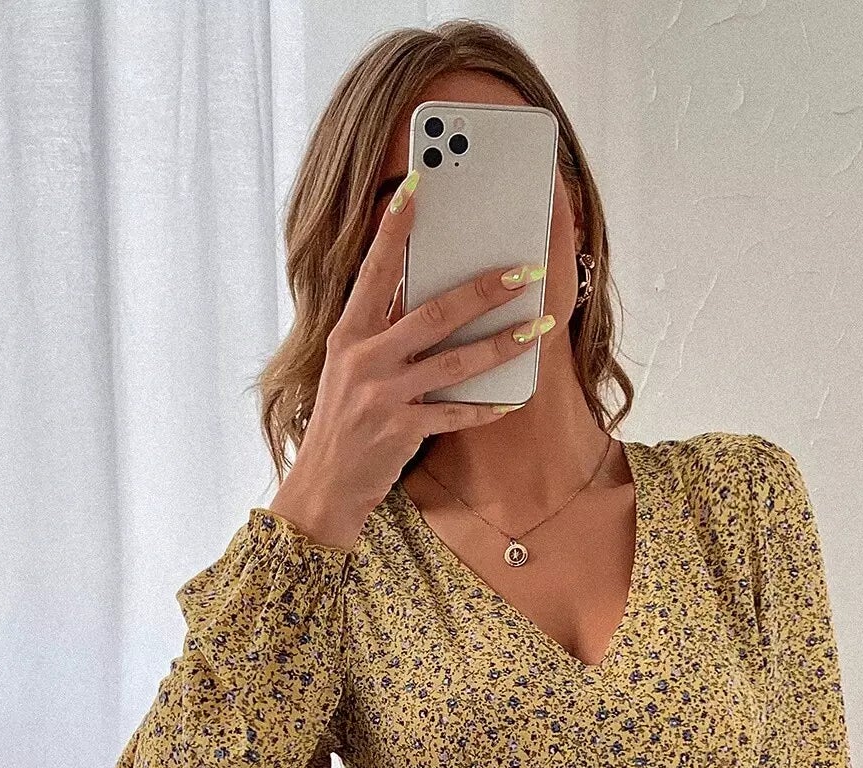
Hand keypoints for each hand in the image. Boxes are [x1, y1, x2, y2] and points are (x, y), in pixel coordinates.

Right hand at [272, 169, 549, 547]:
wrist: (323, 486)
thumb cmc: (341, 422)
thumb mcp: (348, 367)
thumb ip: (380, 332)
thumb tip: (424, 296)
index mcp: (348, 333)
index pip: (374, 269)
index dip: (395, 227)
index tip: (418, 185)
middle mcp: (364, 358)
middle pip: (434, 312)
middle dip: (485, 289)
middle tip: (525, 269)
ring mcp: (384, 395)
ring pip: (455, 361)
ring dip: (503, 343)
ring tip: (539, 327)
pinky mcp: (401, 431)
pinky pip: (455, 414)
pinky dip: (485, 407)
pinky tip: (511, 398)